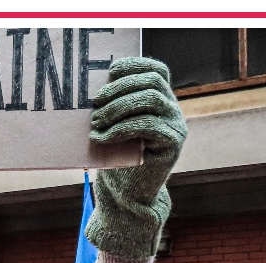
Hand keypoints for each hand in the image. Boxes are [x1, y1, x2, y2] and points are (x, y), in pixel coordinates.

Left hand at [86, 57, 187, 259]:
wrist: (126, 194)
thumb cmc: (115, 157)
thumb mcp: (112, 126)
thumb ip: (111, 105)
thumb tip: (89, 86)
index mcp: (160, 100)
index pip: (156, 70)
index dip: (134, 65)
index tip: (109, 72)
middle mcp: (172, 109)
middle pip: (152, 81)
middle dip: (120, 88)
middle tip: (95, 103)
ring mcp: (176, 125)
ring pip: (151, 99)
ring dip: (118, 107)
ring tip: (96, 121)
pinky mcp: (172, 143)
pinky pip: (149, 124)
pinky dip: (121, 128)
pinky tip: (102, 138)